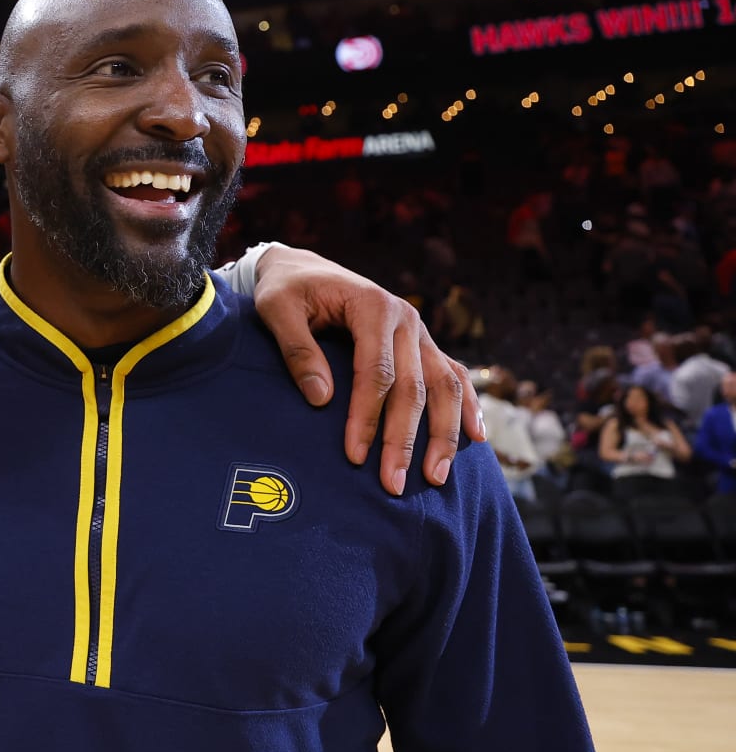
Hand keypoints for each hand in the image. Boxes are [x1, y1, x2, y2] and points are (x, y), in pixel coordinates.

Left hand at [251, 246, 484, 494]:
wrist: (301, 267)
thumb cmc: (285, 290)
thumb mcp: (276, 309)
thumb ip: (296, 349)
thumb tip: (321, 400)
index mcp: (373, 306)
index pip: (377, 372)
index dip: (367, 416)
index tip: (355, 455)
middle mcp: (406, 318)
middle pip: (414, 387)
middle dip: (405, 439)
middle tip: (394, 484)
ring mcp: (419, 332)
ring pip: (444, 386)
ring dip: (444, 434)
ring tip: (435, 477)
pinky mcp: (422, 344)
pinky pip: (453, 376)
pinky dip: (467, 406)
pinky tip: (475, 438)